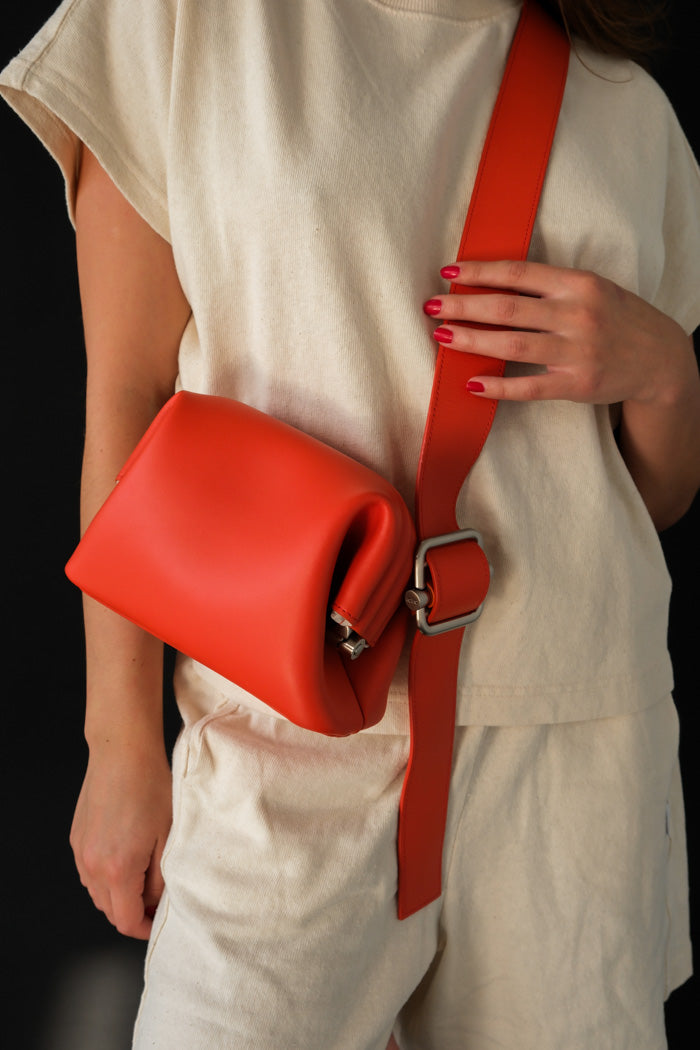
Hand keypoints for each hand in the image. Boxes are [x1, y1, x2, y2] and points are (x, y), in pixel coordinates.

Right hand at [70, 738, 172, 939]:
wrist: (123, 753)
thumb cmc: (151, 788)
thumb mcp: (168, 837)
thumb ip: (160, 879)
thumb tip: (154, 902)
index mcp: (118, 869)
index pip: (126, 921)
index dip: (145, 928)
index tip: (159, 922)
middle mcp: (92, 865)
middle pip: (109, 911)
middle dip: (132, 914)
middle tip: (156, 902)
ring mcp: (81, 852)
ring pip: (97, 893)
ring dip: (117, 896)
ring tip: (142, 881)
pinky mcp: (76, 838)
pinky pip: (89, 872)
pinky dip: (105, 877)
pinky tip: (125, 860)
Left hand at [423, 259, 692, 405]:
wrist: (661, 359)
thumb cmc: (618, 318)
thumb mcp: (593, 288)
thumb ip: (551, 286)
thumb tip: (494, 284)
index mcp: (579, 284)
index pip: (518, 274)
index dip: (480, 273)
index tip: (449, 273)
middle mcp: (578, 315)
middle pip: (508, 309)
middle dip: (464, 307)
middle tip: (433, 306)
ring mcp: (578, 352)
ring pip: (513, 345)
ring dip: (472, 341)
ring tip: (443, 337)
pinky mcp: (577, 385)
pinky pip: (529, 387)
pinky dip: (498, 386)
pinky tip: (472, 383)